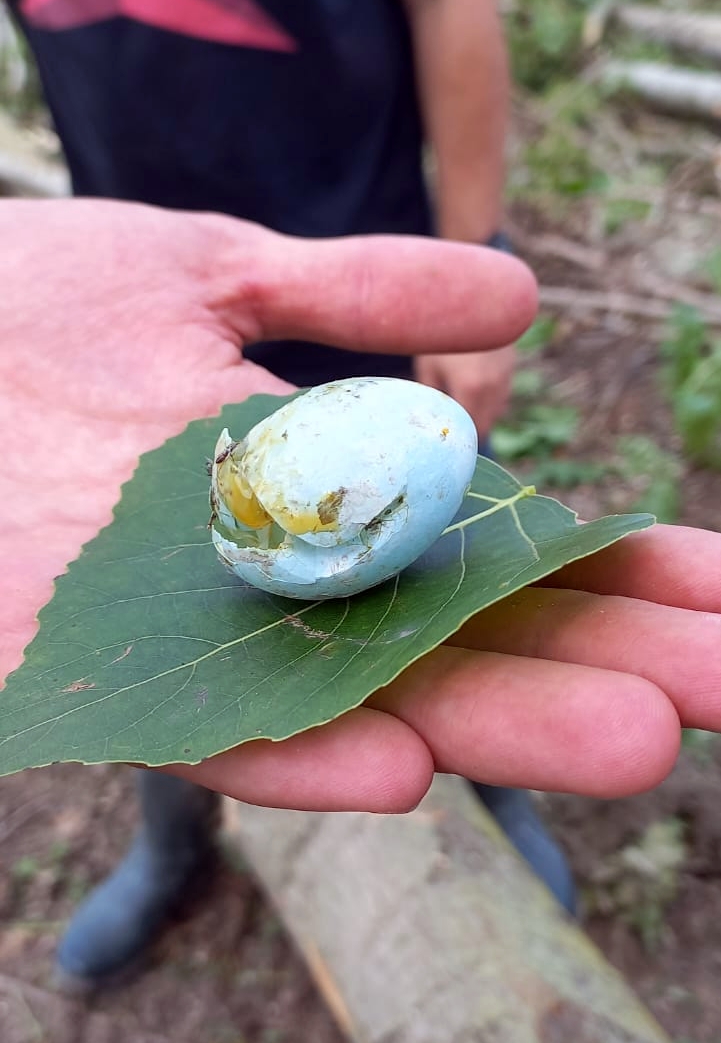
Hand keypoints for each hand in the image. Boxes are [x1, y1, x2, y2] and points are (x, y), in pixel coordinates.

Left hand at [2, 200, 720, 817]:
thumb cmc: (23, 300)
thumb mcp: (203, 269)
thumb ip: (353, 290)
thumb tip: (520, 305)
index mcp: (314, 497)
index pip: (491, 549)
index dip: (607, 573)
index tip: (718, 595)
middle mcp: (272, 582)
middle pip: (453, 638)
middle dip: (590, 665)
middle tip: (716, 696)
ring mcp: (186, 633)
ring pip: (357, 697)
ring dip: (485, 724)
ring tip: (628, 741)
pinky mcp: (89, 671)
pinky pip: (196, 733)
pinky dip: (291, 754)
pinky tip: (400, 773)